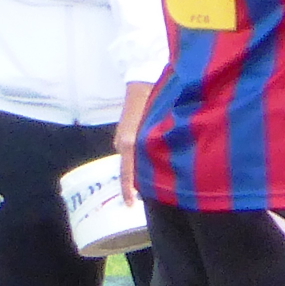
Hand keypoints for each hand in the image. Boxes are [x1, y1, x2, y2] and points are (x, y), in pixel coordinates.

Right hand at [115, 80, 153, 204]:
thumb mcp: (159, 125)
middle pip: (129, 169)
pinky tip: (153, 160)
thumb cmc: (155, 100)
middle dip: (138, 182)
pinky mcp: (124, 132)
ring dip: (140, 168)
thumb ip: (159, 146)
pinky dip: (139, 158)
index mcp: (129, 143)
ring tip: (156, 179)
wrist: (142, 80)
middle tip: (152, 193)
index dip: (128, 190)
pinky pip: (131, 151)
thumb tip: (162, 165)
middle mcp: (122, 142)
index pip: (126, 173)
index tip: (130, 205)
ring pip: (131, 159)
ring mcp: (121, 137)